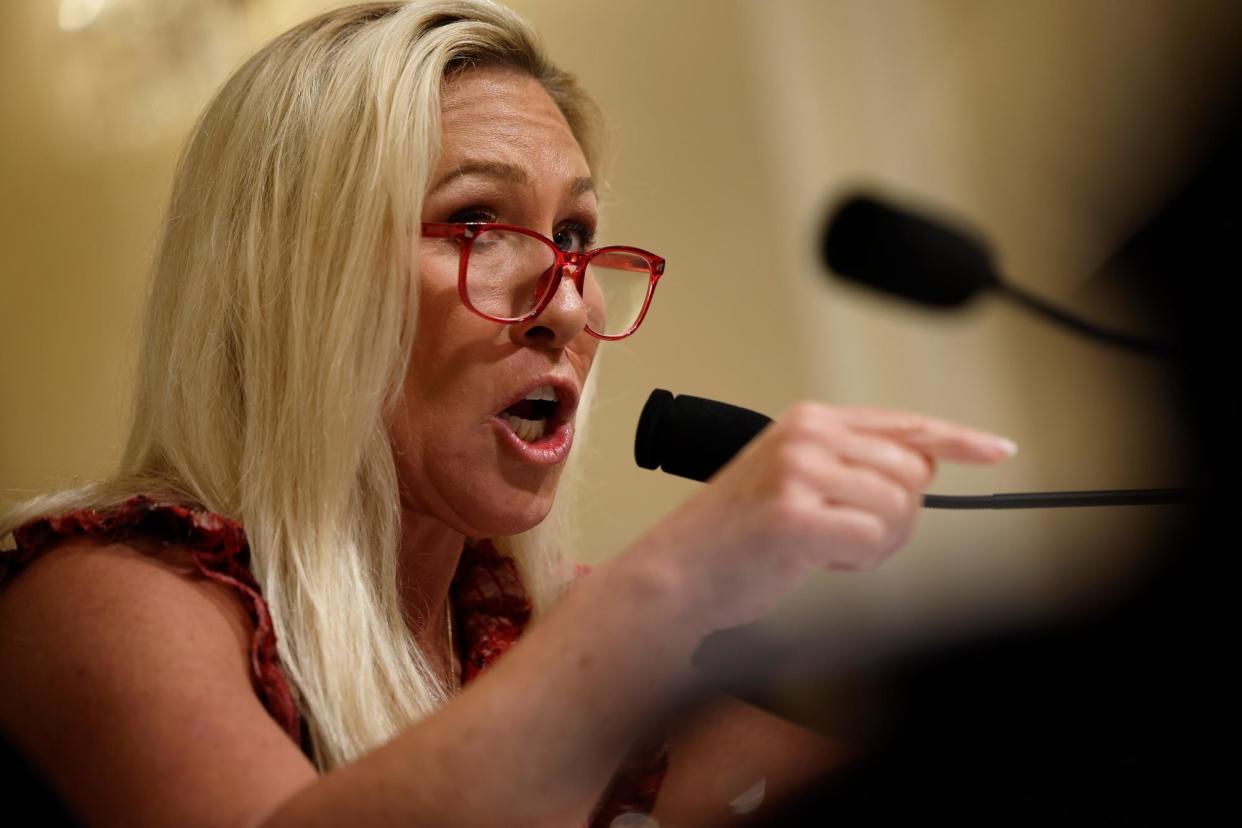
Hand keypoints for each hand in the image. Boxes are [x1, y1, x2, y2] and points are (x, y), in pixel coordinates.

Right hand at [627, 402, 1016, 635]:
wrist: (676, 572)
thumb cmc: (736, 536)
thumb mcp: (796, 480)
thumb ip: (853, 465)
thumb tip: (925, 467)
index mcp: (810, 420)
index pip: (904, 423)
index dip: (958, 439)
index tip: (998, 449)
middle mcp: (806, 436)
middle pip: (913, 472)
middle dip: (899, 517)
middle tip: (853, 540)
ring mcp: (798, 472)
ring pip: (899, 508)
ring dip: (877, 544)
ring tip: (829, 551)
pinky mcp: (793, 515)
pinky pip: (873, 539)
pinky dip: (859, 561)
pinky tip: (822, 561)